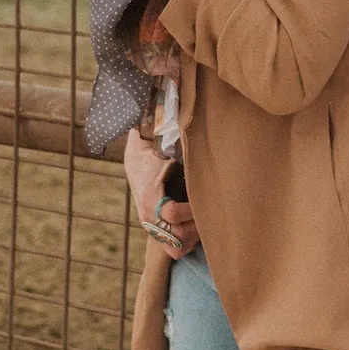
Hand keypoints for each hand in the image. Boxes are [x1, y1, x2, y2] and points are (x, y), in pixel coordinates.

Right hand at [123, 127, 198, 256]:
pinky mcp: (158, 235)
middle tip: (211, 210)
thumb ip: (166, 127)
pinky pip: (175, 251)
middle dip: (198, 224)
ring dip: (196, 234)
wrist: (137, 163)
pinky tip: (198, 227)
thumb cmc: (152, 149)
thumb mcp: (155, 138)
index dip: (190, 210)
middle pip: (178, 235)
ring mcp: (153, 227)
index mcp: (150, 194)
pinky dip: (189, 243)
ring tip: (207, 218)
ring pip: (178, 246)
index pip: (169, 212)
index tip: (204, 198)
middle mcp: (149, 215)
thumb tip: (178, 98)